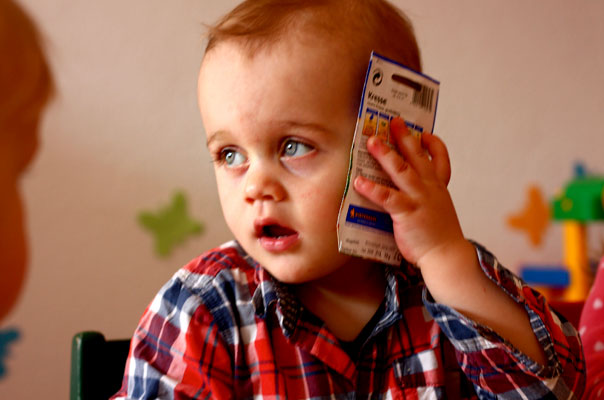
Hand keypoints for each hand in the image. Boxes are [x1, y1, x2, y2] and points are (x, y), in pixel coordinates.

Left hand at [353, 117, 465, 269]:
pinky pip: (387, 197)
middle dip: (404, 137)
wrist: (446, 255)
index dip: (433, 144)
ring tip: (372, 142)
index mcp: (438, 186)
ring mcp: (419, 199)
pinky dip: (372, 188)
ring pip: (401, 170)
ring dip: (385, 154)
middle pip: (417, 156)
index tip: (424, 133)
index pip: (440, 158)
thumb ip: (426, 194)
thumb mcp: (438, 208)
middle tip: (393, 121)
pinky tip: (359, 181)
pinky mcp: (407, 213)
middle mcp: (430, 188)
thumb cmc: (438, 234)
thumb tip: (409, 185)